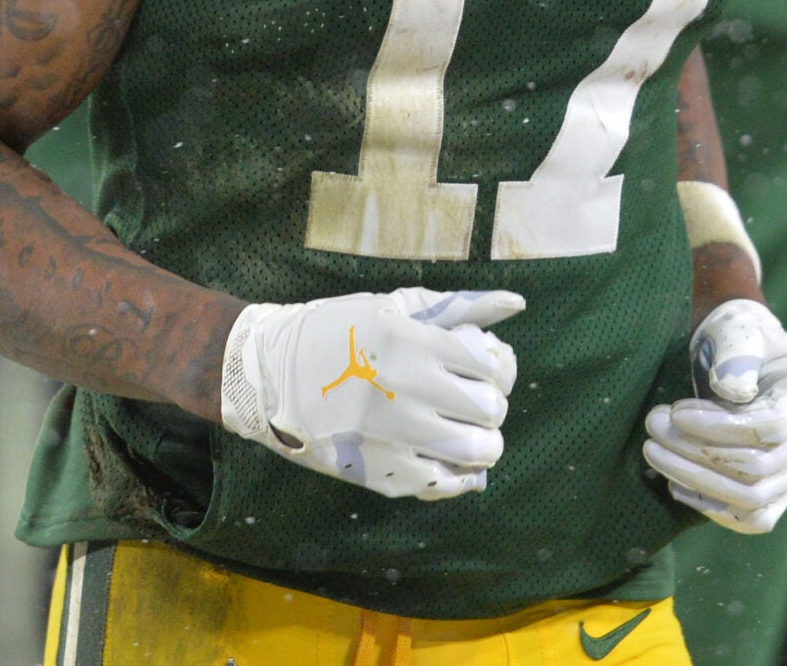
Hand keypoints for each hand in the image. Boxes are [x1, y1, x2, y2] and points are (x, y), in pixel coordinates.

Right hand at [219, 287, 522, 500]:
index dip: (497, 367)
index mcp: (412, 343)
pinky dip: (457, 475)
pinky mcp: (378, 473)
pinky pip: (442, 484)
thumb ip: (460, 307)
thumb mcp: (395, 306)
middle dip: (490, 404)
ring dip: (483, 442)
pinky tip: (450, 459)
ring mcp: (392, 437)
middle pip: (489, 410)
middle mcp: (406, 392)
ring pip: (475, 452)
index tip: (482, 366)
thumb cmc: (338, 331)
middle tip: (473, 400)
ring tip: (468, 432)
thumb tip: (517, 303)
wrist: (269, 376)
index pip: (491, 366)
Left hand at [642, 299, 786, 533]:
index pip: (774, 426)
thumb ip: (735, 354)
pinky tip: (675, 484)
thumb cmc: (739, 342)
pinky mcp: (779, 492)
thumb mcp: (738, 332)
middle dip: (697, 452)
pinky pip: (753, 518)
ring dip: (696, 480)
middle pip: (760, 467)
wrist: (747, 361)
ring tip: (654, 451)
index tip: (676, 412)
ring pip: (754, 498)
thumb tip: (731, 390)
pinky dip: (712, 507)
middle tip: (653, 426)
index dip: (720, 426)